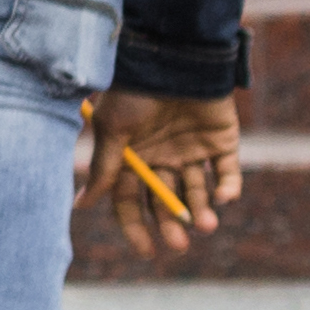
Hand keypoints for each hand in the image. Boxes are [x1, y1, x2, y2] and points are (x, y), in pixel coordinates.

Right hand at [80, 90, 241, 255]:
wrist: (174, 57)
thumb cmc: (135, 91)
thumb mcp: (114, 130)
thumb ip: (105, 169)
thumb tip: (81, 206)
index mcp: (133, 155)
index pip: (132, 199)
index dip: (137, 225)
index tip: (147, 251)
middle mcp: (161, 156)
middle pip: (166, 200)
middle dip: (173, 224)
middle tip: (179, 244)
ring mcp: (192, 150)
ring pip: (198, 192)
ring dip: (202, 212)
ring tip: (205, 224)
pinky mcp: (222, 142)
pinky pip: (227, 173)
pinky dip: (227, 189)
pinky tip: (223, 197)